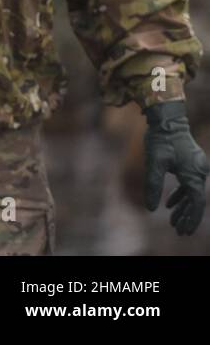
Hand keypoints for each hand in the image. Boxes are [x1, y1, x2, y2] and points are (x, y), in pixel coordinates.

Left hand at [144, 101, 208, 235]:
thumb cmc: (160, 140)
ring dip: (183, 207)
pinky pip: (189, 183)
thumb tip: (151, 209)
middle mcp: (199, 172)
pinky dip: (181, 194)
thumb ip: (153, 185)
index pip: (196, 203)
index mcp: (194, 174)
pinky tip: (170, 203)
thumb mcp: (154, 163)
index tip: (184, 231)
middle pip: (196, 200)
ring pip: (192, 193)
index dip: (190, 219)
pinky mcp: (191, 163)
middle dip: (187, 217)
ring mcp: (197, 167)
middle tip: (177, 231)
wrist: (167, 119)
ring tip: (172, 221)